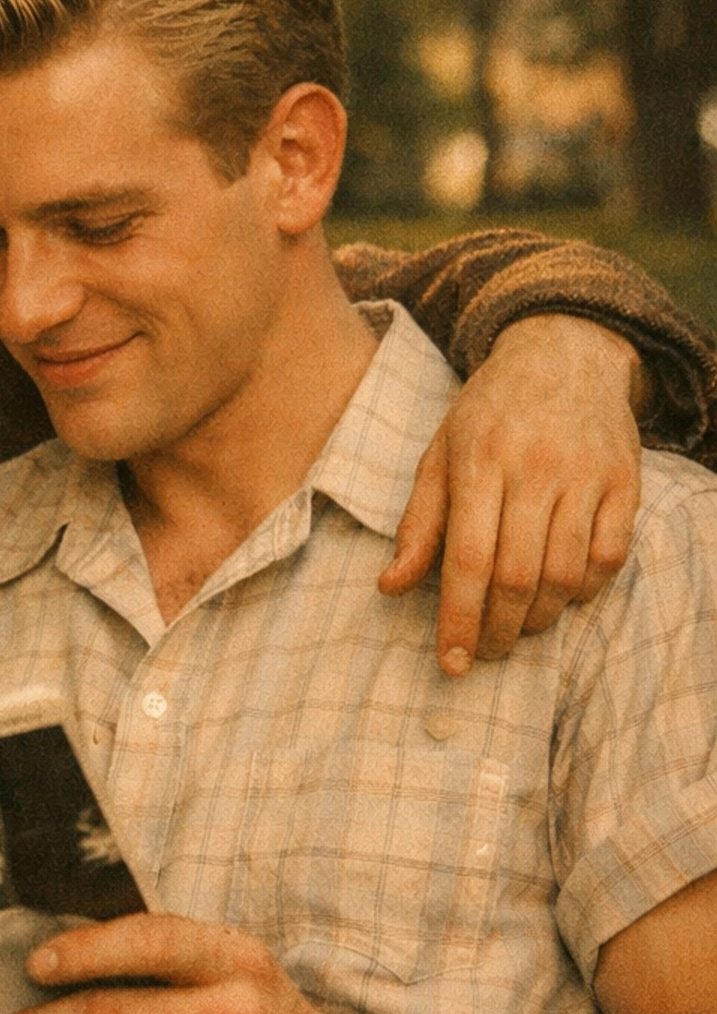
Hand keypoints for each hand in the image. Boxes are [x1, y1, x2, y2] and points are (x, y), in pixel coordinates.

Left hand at [380, 314, 641, 673]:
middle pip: (518, 576)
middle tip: (485, 652)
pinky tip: (562, 594)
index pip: (466, 558)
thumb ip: (418, 523)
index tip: (451, 662)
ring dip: (541, 619)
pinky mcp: (625, 481)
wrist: (565, 352)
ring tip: (520, 627)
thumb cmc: (489, 412)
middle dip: (499, 630)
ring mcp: (586, 474)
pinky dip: (586, 590)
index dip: (457, 619)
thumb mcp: (439, 453)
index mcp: (479, 459)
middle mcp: (535, 466)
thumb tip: (389, 587)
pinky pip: (610, 557)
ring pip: (566, 574)